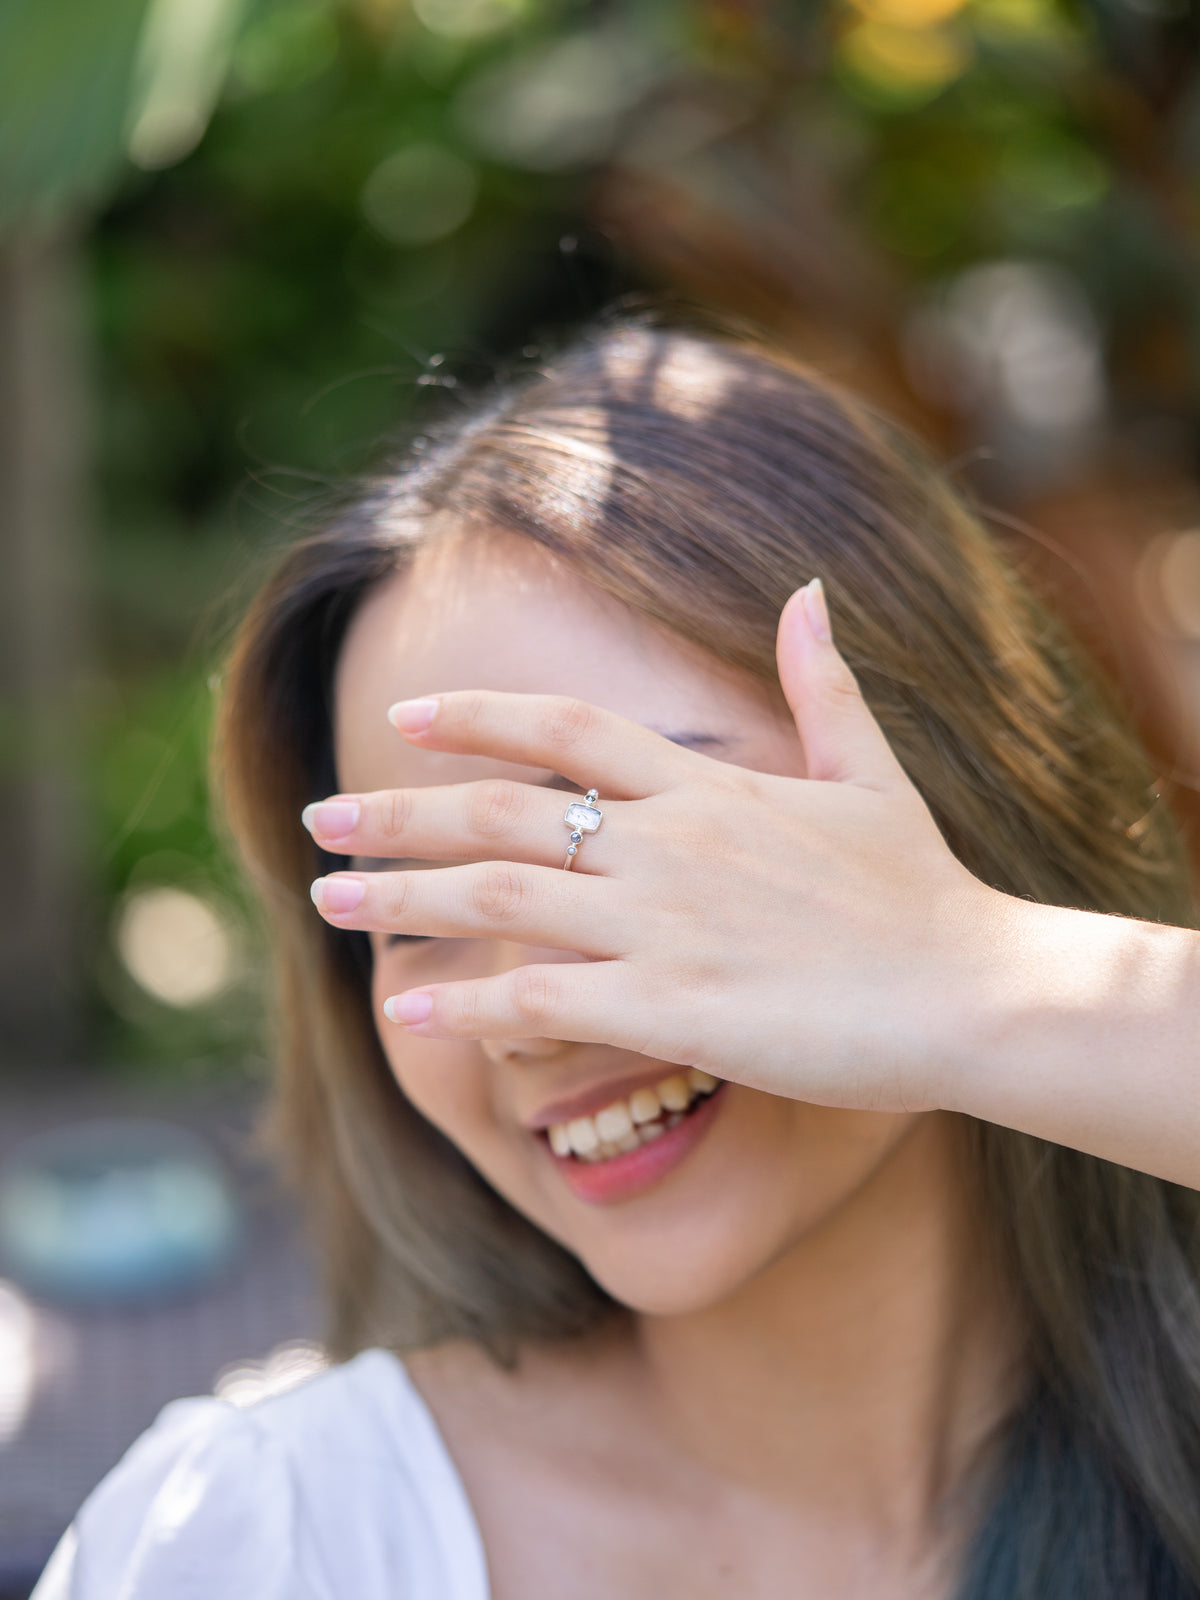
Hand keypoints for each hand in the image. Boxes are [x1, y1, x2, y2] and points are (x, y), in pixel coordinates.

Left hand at [305, 582, 1008, 1114]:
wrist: (977, 991)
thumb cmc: (926, 894)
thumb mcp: (872, 776)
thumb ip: (825, 685)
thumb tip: (810, 589)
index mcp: (709, 789)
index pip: (566, 730)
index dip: (477, 718)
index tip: (405, 719)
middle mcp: (670, 844)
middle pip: (503, 812)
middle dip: (400, 813)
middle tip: (320, 820)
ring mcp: (666, 924)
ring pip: (499, 900)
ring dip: (402, 898)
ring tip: (325, 901)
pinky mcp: (674, 1006)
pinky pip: (540, 1002)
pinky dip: (463, 1009)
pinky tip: (403, 1017)